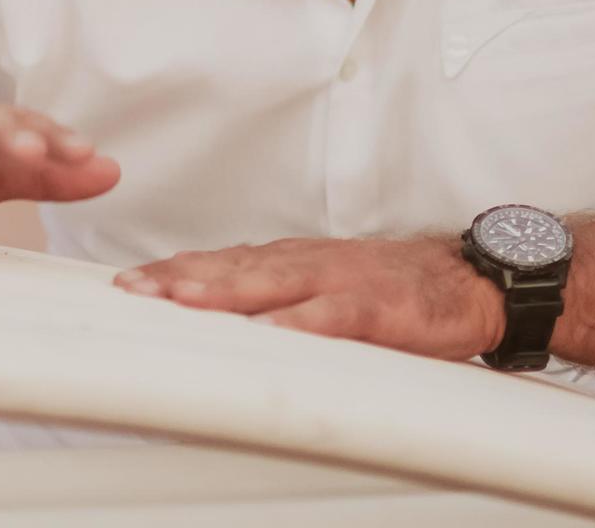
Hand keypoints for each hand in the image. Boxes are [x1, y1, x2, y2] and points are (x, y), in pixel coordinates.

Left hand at [115, 235, 505, 360]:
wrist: (466, 277)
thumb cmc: (391, 287)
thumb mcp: (324, 287)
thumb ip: (277, 299)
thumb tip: (224, 323)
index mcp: (291, 261)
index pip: (220, 262)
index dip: (173, 272)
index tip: (128, 284)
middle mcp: (306, 264)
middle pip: (232, 268)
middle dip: (179, 279)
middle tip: (133, 290)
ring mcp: (340, 282)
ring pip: (272, 284)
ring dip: (224, 291)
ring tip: (181, 300)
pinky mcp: (376, 305)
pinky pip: (332, 315)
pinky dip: (300, 322)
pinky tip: (272, 333)